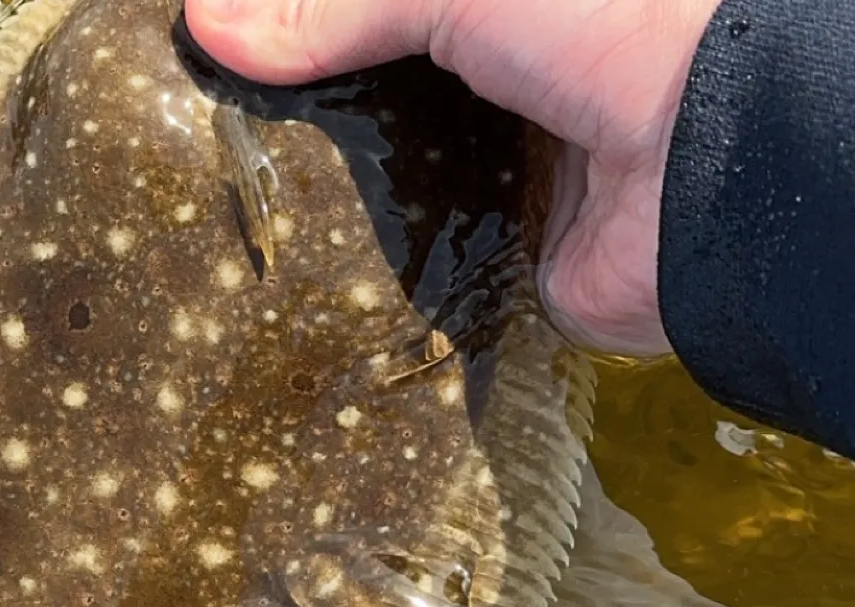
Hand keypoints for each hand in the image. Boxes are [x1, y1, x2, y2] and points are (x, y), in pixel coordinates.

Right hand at [184, 0, 723, 355]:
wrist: (709, 174)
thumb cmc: (603, 36)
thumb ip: (334, 8)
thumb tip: (202, 24)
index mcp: (499, 25)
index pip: (375, 30)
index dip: (302, 38)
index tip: (220, 58)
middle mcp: (495, 98)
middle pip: (372, 110)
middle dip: (299, 125)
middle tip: (210, 143)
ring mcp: (497, 186)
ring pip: (383, 193)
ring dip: (321, 203)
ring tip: (229, 208)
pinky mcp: (495, 269)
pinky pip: (409, 272)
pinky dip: (358, 275)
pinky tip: (286, 272)